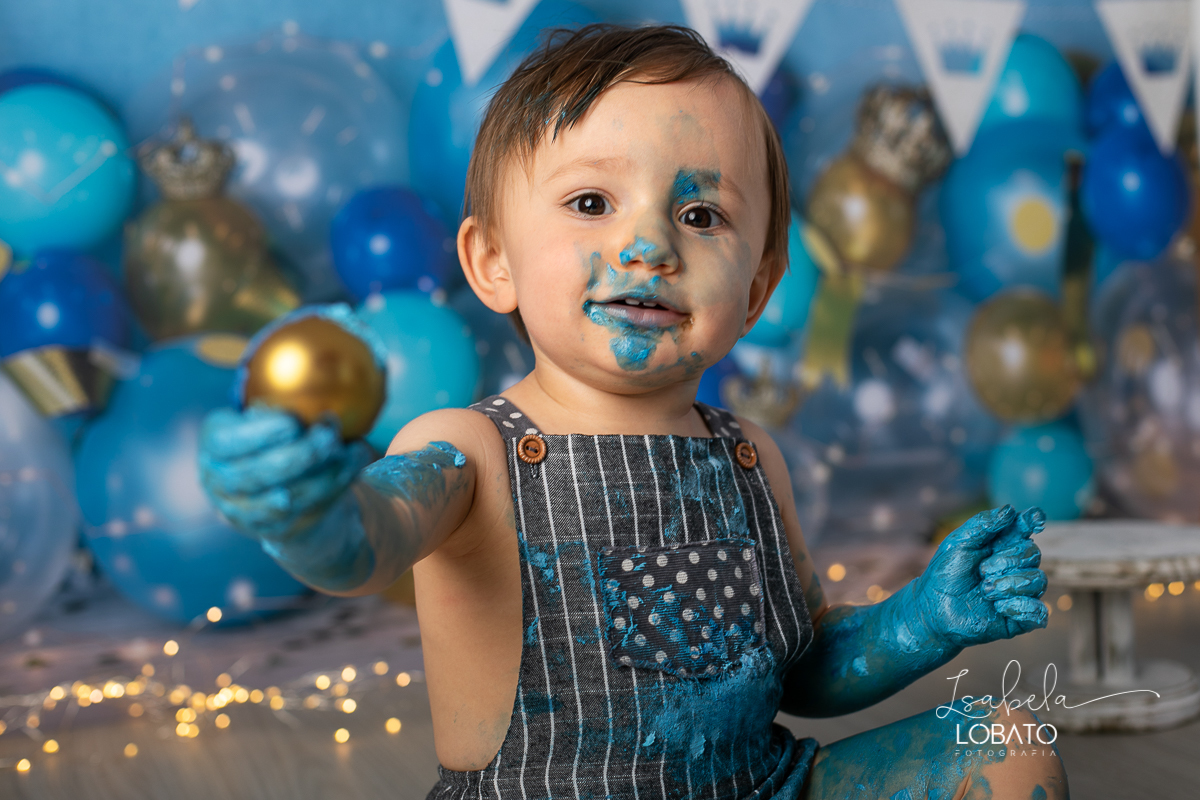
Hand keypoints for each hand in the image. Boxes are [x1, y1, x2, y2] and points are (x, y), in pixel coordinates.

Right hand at [198, 405, 373, 540]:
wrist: (284, 492)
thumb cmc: (281, 436)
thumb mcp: (273, 412)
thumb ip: (285, 392)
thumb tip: (323, 341)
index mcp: (214, 444)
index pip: (227, 442)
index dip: (259, 434)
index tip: (293, 421)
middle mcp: (220, 482)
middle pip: (258, 474)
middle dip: (300, 453)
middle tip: (331, 432)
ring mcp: (243, 512)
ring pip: (288, 496)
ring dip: (328, 472)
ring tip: (356, 447)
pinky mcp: (273, 531)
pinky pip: (308, 511)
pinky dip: (336, 487)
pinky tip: (355, 463)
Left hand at [912, 505, 1047, 648]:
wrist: (935, 608)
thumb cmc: (946, 573)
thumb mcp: (958, 543)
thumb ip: (982, 525)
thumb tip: (1010, 510)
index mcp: (1002, 544)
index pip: (1025, 527)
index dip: (1033, 520)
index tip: (1034, 520)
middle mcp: (1016, 565)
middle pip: (1033, 553)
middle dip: (1006, 561)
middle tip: (982, 571)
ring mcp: (1020, 591)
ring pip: (1039, 580)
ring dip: (1009, 584)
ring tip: (985, 590)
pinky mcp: (1021, 617)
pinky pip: (1039, 611)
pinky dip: (1020, 607)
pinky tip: (999, 607)